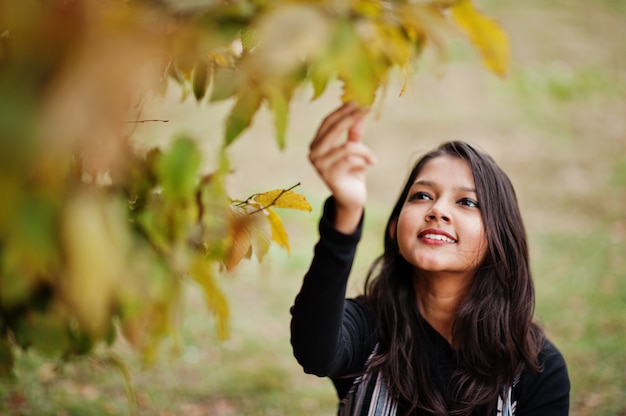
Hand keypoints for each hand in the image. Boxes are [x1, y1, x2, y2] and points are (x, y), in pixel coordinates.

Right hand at [308, 102, 376, 232]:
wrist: (352, 199)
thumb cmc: (352, 172)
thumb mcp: (354, 149)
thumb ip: (354, 132)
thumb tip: (359, 112)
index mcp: (316, 144)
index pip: (327, 122)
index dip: (342, 110)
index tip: (358, 101)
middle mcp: (313, 153)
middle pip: (332, 129)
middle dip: (351, 118)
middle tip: (366, 109)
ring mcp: (320, 166)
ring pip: (347, 146)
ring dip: (364, 150)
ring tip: (372, 158)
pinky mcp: (329, 176)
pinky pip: (351, 160)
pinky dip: (364, 159)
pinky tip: (371, 163)